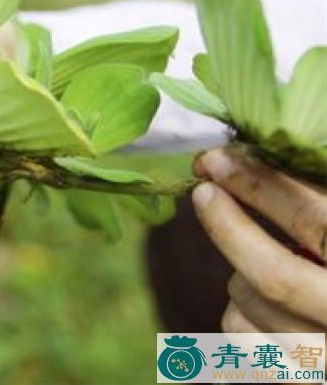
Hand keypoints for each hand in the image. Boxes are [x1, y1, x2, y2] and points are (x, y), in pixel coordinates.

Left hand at [192, 148, 326, 332]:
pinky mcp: (303, 379)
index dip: (261, 185)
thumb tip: (253, 157)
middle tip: (203, 192)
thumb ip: (314, 204)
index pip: (316, 221)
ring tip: (255, 258)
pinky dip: (236, 310)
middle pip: (275, 277)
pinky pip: (241, 338)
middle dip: (229, 228)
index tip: (218, 161)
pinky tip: (255, 300)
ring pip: (253, 305)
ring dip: (238, 271)